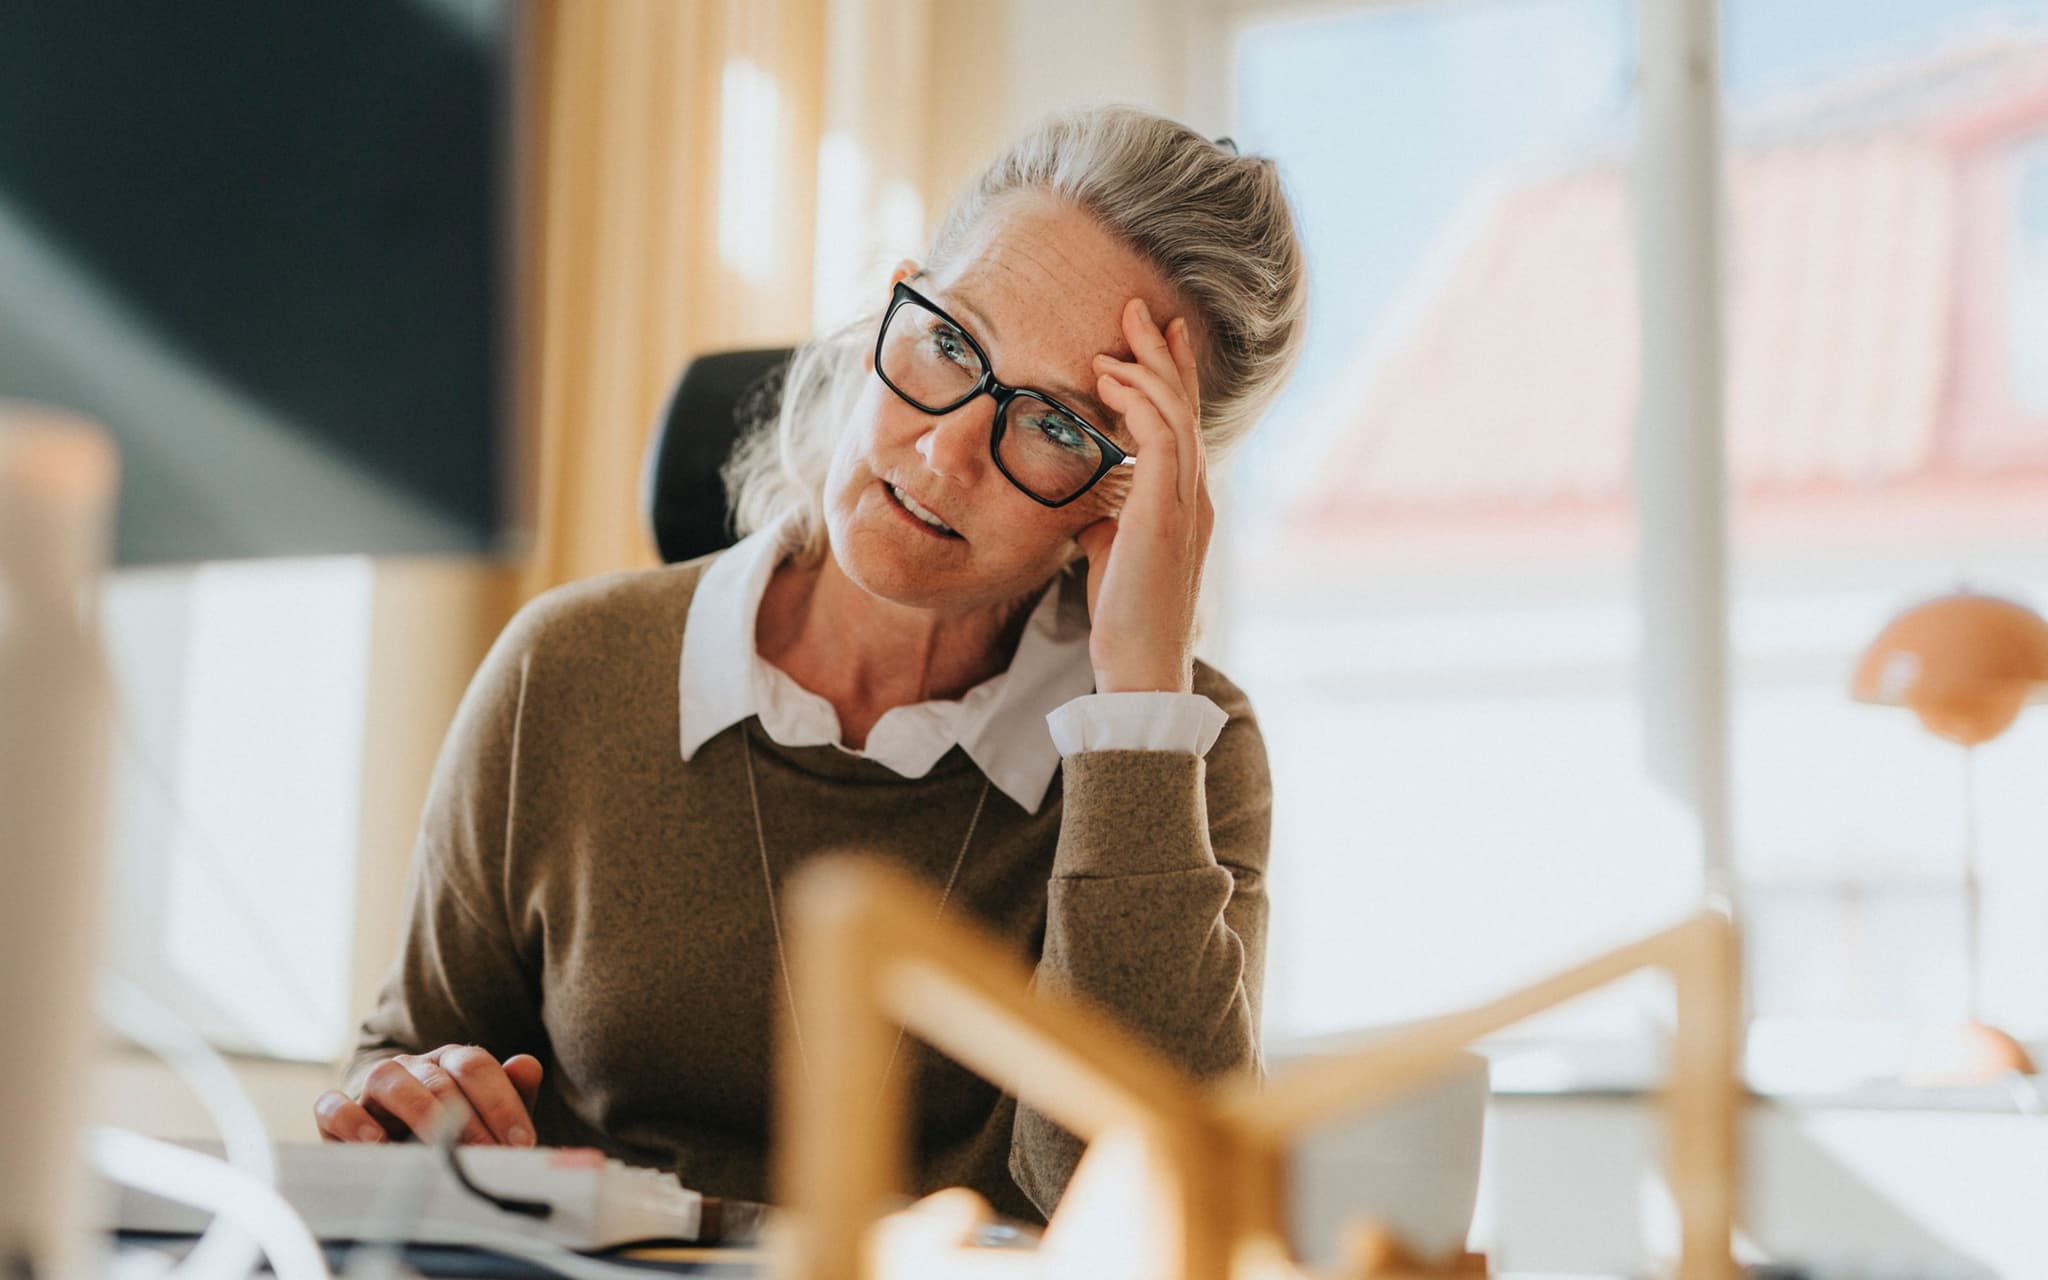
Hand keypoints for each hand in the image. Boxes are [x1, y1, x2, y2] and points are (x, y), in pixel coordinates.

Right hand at [315, 1047, 542, 1145]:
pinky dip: (352, 1120)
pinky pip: (333, 1105)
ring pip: (388, 1077)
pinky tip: (375, 1143)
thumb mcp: (485, 1120)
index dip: (501, 1101)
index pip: (476, 1065)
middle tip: (488, 1155)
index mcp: (449, 1063)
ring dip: (417, 1110)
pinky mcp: (336, 1114)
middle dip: (469, 1118)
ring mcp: (372, 1088)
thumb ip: (511, 1094)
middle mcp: (412, 1067)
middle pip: (439, 1075)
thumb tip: (528, 1065)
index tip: (521, 1142)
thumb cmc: (448, 1135)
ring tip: (437, 1146)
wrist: (393, 1152)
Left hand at [1079, 298, 1211, 692]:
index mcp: (1188, 501)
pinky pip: (1159, 440)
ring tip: (1119, 333)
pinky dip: (1138, 403)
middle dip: (1163, 354)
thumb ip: (1108, 521)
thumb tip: (1089, 505)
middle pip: (1184, 406)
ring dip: (1146, 367)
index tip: (1155, 338)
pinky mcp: (1167, 514)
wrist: (1142, 665)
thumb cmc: (1126, 617)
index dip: (1172, 376)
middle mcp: (1196, 494)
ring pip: (1175, 414)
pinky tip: (1109, 382)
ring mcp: (1187, 503)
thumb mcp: (1112, 554)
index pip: (1182, 425)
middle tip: (1140, 309)